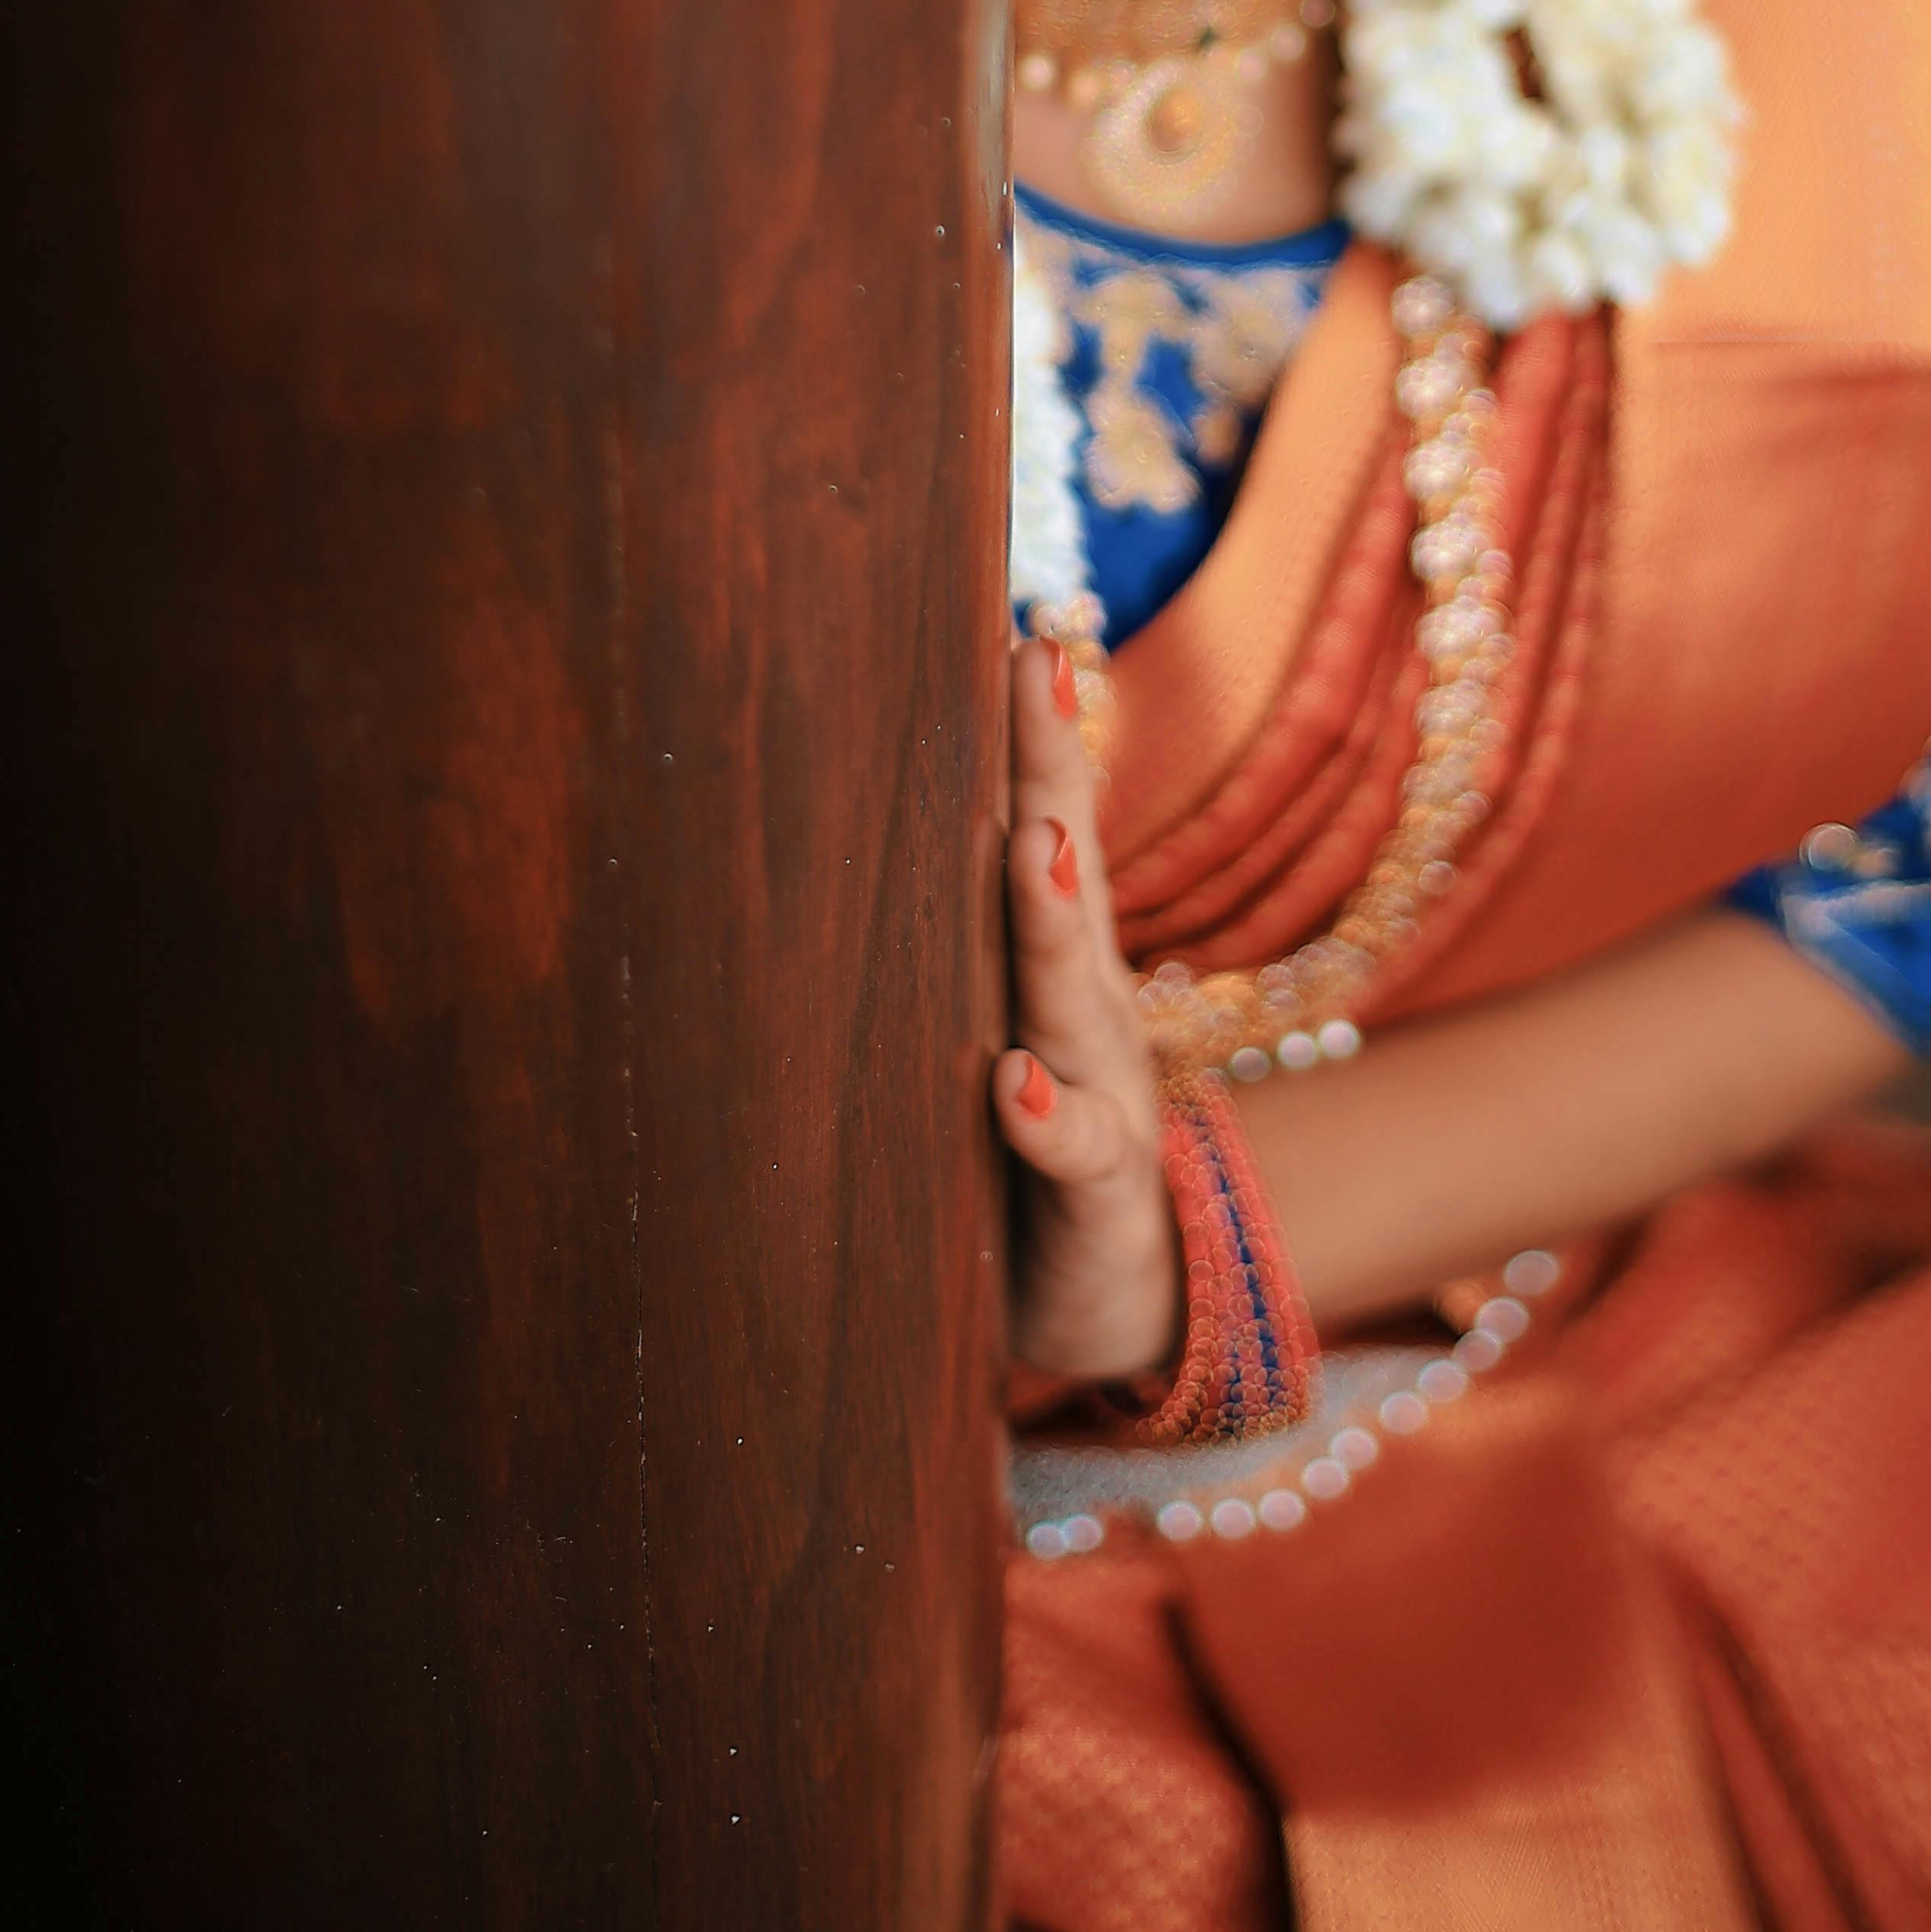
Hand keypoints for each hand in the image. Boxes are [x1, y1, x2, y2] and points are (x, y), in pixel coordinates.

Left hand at [995, 640, 1180, 1384]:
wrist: (1114, 1308)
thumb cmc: (1014, 1155)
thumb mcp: (973, 1034)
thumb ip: (930, 945)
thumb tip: (815, 825)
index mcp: (1045, 962)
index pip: (1039, 821)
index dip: (1027, 730)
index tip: (1008, 623)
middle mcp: (1084, 1006)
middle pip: (1067, 869)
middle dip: (1052, 766)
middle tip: (1033, 666)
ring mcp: (1102, 1094)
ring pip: (1074, 996)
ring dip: (1056, 917)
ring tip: (1037, 843)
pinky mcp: (1097, 1193)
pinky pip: (1072, 1150)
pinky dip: (1044, 1115)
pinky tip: (1012, 1083)